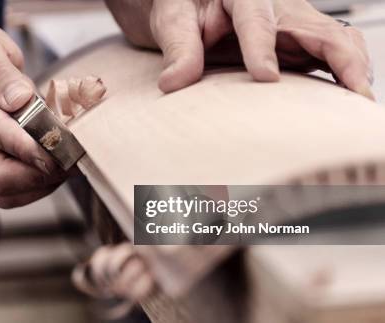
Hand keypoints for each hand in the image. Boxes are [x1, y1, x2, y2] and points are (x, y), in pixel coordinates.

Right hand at [0, 26, 65, 207]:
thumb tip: (18, 100)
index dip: (29, 144)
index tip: (59, 146)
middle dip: (41, 172)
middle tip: (73, 157)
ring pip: (6, 193)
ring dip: (43, 182)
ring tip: (68, 160)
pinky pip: (12, 196)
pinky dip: (38, 187)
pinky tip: (56, 166)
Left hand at [106, 0, 373, 98]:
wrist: (192, 5)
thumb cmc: (184, 7)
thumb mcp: (173, 20)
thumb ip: (178, 49)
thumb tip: (174, 82)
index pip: (257, 19)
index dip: (262, 47)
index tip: (265, 77)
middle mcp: (278, 7)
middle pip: (320, 29)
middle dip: (341, 61)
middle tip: (352, 96)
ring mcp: (293, 26)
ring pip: (337, 42)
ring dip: (353, 71)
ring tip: (359, 104)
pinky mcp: (298, 44)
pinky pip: (331, 57)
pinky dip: (345, 76)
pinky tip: (347, 101)